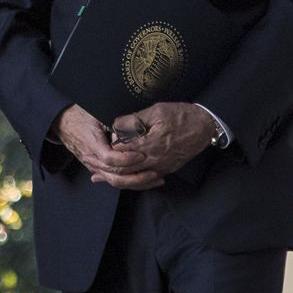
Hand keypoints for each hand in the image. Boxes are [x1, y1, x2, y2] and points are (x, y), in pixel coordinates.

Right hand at [54, 104, 160, 189]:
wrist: (62, 122)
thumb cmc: (80, 115)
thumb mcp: (96, 112)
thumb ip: (115, 121)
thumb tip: (135, 124)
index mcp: (91, 142)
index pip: (109, 159)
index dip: (126, 159)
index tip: (141, 155)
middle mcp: (91, 158)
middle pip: (114, 176)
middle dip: (136, 177)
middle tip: (155, 172)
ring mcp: (93, 165)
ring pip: (115, 181)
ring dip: (136, 182)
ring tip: (155, 178)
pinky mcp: (96, 168)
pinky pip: (113, 179)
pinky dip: (130, 182)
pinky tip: (145, 181)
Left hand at [100, 102, 216, 186]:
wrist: (206, 126)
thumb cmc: (181, 116)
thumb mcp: (156, 111)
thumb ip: (134, 120)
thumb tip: (115, 125)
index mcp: (149, 145)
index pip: (120, 154)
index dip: (104, 152)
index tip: (91, 147)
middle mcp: (154, 160)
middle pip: (123, 171)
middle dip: (102, 168)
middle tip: (86, 160)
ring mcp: (161, 167)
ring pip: (133, 179)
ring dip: (113, 178)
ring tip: (96, 175)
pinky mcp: (166, 169)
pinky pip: (145, 179)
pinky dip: (130, 181)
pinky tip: (120, 179)